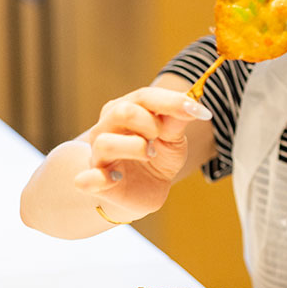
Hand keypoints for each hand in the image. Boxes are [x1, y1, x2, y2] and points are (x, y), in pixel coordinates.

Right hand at [73, 87, 211, 218]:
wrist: (145, 190)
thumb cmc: (157, 157)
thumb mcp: (173, 140)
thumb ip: (176, 122)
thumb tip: (193, 105)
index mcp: (125, 111)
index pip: (144, 97)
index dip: (172, 102)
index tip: (199, 111)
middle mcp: (107, 128)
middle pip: (122, 112)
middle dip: (150, 122)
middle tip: (161, 135)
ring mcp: (98, 155)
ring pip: (106, 143)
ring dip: (135, 147)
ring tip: (149, 155)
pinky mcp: (95, 181)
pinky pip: (87, 179)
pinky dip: (100, 178)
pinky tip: (117, 178)